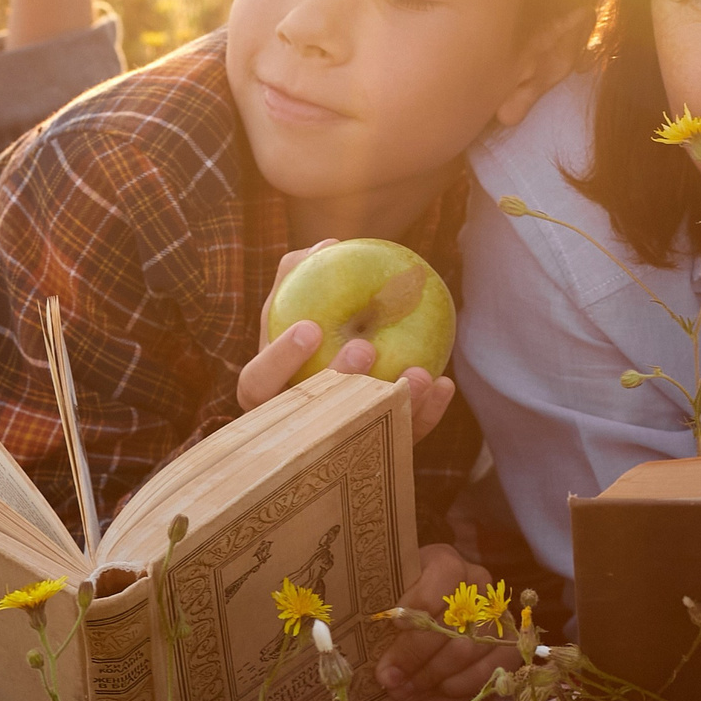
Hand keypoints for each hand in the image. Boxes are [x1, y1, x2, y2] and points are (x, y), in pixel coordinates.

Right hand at [239, 242, 457, 436]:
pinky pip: (399, 439)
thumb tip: (328, 244)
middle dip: (336, 383)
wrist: (334, 396)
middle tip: (365, 348)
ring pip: (360, 434)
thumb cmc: (305, 340)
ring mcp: (332, 447)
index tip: (311, 328)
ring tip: (419, 373)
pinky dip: (424, 412)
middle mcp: (292, 429)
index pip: (258, 382)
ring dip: (392, 401)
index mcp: (266, 394)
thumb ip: (300, 276)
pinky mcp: (371, 457)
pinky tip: (443, 384)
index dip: (280, 358)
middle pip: (308, 419)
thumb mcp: (293, 308)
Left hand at [375, 543, 519, 700]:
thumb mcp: (388, 612)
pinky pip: (493, 667)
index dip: (421, 602)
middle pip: (455, 619)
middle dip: (418, 656)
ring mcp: (497, 612)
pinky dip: (464, 684)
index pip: (443, 575)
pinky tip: (439, 690)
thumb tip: (385, 671)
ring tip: (407, 691)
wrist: (428, 634)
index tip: (395, 627)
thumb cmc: (399, 620)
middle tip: (391, 680)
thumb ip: (383, 630)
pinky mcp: (510, 643)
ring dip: (436, 675)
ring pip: (472, 647)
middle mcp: (477, 581)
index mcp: (443, 561)